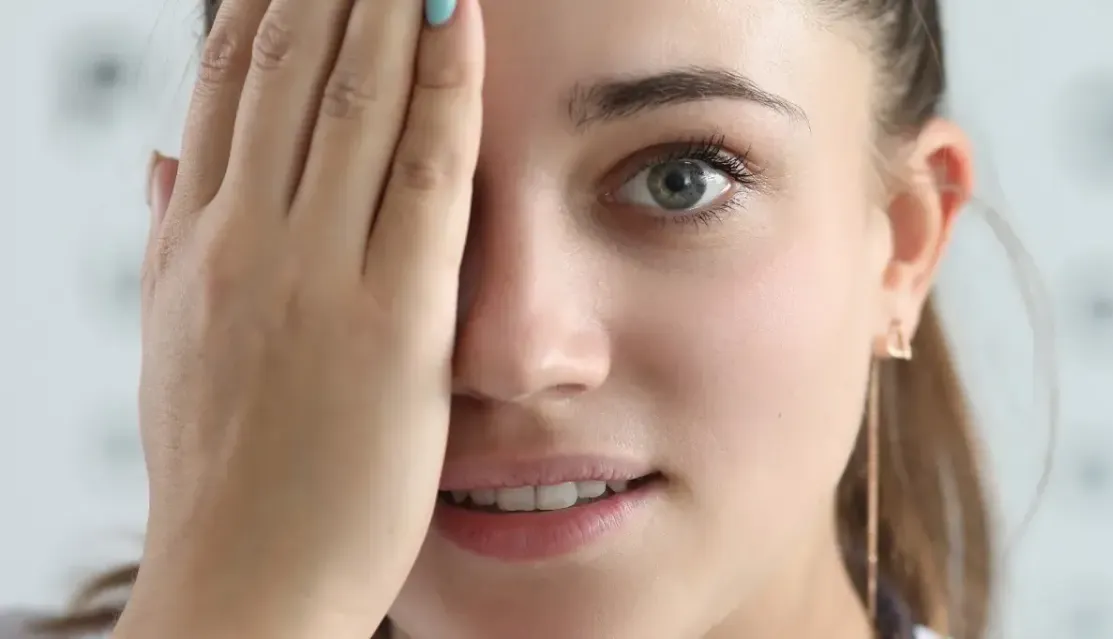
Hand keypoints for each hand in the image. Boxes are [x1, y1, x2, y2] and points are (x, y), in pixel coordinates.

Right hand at [119, 0, 482, 635]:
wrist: (242, 584)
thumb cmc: (223, 478)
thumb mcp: (178, 345)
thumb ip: (174, 240)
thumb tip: (164, 158)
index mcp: (193, 242)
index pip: (230, 84)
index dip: (269, 2)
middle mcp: (243, 243)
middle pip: (288, 71)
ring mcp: (312, 278)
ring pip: (352, 104)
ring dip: (390, 9)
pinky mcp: (389, 321)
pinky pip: (423, 179)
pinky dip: (444, 91)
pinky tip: (462, 26)